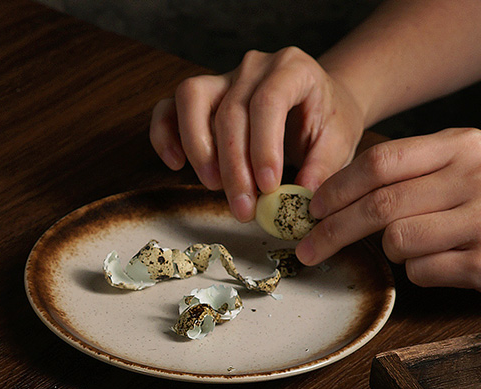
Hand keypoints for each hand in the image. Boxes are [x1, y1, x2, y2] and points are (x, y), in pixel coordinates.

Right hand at [149, 47, 365, 221]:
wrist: (315, 106)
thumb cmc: (325, 124)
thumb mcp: (338, 144)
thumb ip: (322, 169)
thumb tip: (299, 198)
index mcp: (292, 69)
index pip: (268, 101)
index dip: (263, 148)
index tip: (269, 188)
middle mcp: (253, 67)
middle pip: (229, 112)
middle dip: (233, 168)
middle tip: (243, 208)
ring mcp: (221, 78)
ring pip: (191, 100)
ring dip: (198, 149)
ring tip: (212, 186)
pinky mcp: (199, 99)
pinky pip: (167, 109)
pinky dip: (164, 136)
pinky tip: (176, 164)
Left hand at [297, 128, 480, 290]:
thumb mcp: (460, 167)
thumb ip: (412, 173)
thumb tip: (334, 197)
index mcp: (462, 147)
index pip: (381, 162)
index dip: (338, 188)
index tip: (313, 209)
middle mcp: (474, 177)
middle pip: (378, 206)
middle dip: (332, 231)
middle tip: (309, 249)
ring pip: (397, 241)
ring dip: (390, 251)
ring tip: (410, 246)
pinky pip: (421, 271)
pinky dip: (418, 272)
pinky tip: (441, 262)